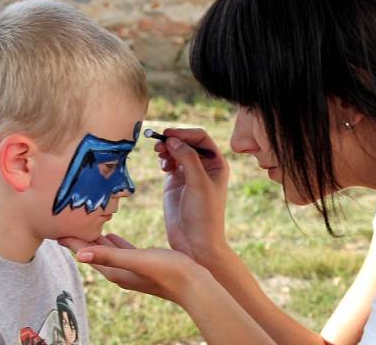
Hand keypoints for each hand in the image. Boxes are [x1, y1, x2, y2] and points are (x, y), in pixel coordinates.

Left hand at [58, 234, 200, 302]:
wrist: (194, 284)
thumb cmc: (168, 271)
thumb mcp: (137, 260)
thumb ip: (110, 256)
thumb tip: (79, 254)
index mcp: (115, 271)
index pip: (86, 255)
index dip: (72, 242)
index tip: (56, 228)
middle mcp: (120, 272)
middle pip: (93, 253)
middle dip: (79, 240)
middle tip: (65, 222)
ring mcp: (131, 269)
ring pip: (106, 252)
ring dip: (95, 240)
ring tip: (84, 226)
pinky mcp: (143, 264)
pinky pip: (121, 251)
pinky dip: (112, 243)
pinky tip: (112, 235)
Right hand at [154, 128, 231, 263]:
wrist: (194, 243)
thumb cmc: (204, 215)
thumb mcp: (199, 184)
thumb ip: (188, 159)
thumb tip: (173, 139)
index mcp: (217, 163)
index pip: (200, 138)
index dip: (185, 133)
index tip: (169, 135)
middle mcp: (203, 166)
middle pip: (187, 141)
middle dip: (173, 139)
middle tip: (159, 144)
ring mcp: (188, 173)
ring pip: (176, 150)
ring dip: (166, 148)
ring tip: (159, 153)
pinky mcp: (175, 182)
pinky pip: (169, 162)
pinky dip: (163, 159)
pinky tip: (162, 165)